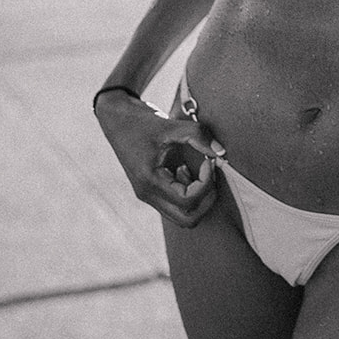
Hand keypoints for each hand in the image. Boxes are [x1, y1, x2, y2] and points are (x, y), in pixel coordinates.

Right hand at [95, 89, 223, 227]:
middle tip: (209, 172)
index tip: (208, 161)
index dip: (206, 183)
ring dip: (197, 196)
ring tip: (196, 170)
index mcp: (149, 181)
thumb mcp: (171, 125)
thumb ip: (198, 135)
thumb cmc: (142, 121)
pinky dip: (188, 193)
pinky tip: (184, 168)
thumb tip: (221, 152)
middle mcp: (147, 194)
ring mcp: (148, 195)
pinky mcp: (151, 191)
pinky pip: (176, 205)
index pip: (188, 201)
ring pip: (183, 216)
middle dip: (206, 198)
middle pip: (188, 219)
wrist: (117, 119)